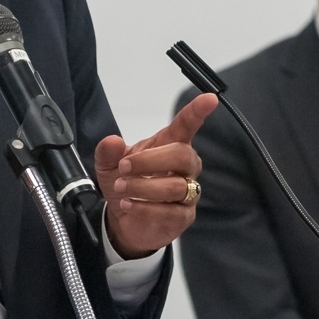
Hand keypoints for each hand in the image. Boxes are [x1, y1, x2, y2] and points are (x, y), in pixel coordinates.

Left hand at [95, 92, 218, 258]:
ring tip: (121, 189)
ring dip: (143, 187)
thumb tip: (112, 141)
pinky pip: (171, 212)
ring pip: (176, 186)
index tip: (210, 99)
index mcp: (168, 146)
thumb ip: (108, 152)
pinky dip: (146, 208)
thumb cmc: (124, 184)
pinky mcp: (183, 216)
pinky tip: (129, 205)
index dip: (197, 112)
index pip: (187, 126)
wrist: (124, 220)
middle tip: (124, 166)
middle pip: (182, 155)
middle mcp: (184, 167)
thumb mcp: (108, 166)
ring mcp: (187, 193)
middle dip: (150, 160)